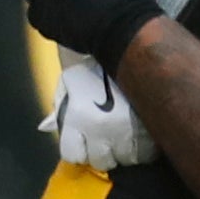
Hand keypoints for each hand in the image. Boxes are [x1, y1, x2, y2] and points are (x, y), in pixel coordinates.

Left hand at [43, 53, 160, 169]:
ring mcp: (128, 126)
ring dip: (128, 151)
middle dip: (105, 153)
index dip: (80, 150)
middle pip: (102, 161)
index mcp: (76, 117)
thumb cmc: (90, 62)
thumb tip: (47, 127)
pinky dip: (148, 147)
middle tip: (110, 140)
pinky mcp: (152, 123)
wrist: (119, 37)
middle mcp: (100, 126)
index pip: (74, 155)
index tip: (86, 144)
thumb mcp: (67, 83)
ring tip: (129, 137)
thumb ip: (59, 107)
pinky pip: (151, 151)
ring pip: (129, 159)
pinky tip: (145, 135)